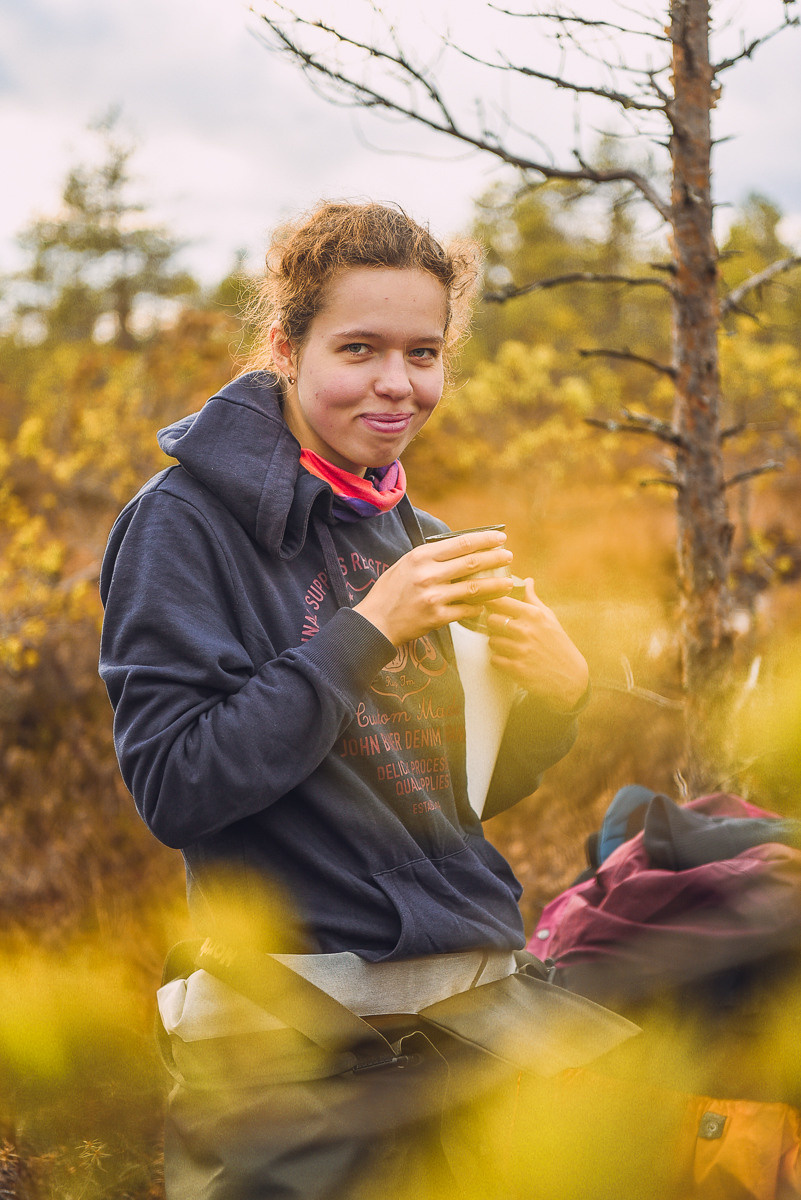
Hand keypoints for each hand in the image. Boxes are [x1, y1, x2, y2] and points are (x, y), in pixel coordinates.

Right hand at [354, 529, 514, 645]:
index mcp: (421, 556)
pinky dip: (478, 606)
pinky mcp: (437, 616)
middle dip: (495, 558)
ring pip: (474, 587)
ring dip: (495, 584)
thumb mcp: (406, 564)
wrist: (376, 622)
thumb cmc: (390, 591)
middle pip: (472, 562)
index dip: (485, 539)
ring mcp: (434, 596)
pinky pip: (466, 610)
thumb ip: (431, 557)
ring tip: (508, 582)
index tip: (500, 538)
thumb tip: (460, 548)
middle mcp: (429, 574)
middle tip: (509, 556)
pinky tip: (485, 604)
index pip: (461, 543)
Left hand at [485, 578, 588, 711]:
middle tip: (503, 631)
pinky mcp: (516, 669)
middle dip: (495, 626)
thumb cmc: (557, 644)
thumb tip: (527, 580)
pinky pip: (494, 659)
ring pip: (491, 641)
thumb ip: (533, 600)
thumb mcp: (549, 619)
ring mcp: (520, 650)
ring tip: (510, 647)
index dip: (490, 602)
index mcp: (533, 614)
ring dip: (497, 645)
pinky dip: (500, 661)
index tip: (487, 605)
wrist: (569, 678)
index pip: (499, 601)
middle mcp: (526, 630)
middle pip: (491, 620)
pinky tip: (511, 660)